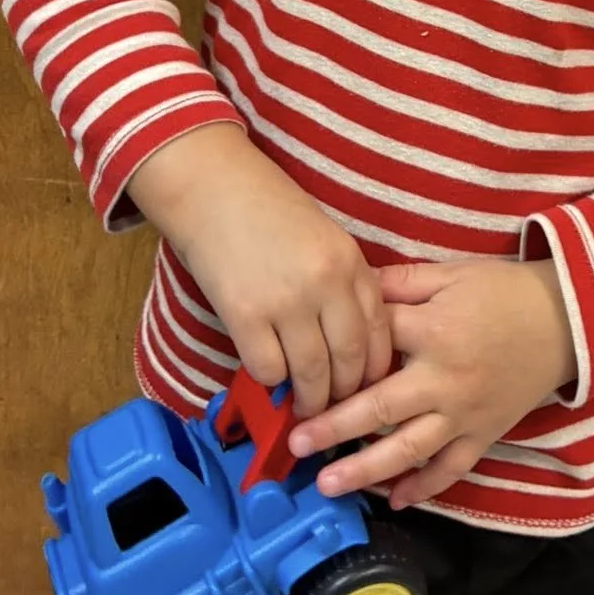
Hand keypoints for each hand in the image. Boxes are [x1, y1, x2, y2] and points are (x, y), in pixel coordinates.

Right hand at [126, 125, 391, 420]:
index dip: (374, 370)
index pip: (379, 334)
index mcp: (350, 262)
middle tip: (333, 406)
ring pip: (310, 375)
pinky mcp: (245, 315)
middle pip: (349, 362)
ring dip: (308, 400)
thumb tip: (348, 342)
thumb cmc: (269, 209)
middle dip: (343, 394)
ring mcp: (286, 302)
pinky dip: (270, 380)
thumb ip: (343, 283)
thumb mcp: (326, 238)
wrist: (214, 188)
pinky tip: (268, 373)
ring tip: (303, 406)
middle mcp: (326, 285)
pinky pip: (268, 369)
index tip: (367, 388)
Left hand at [288, 257, 576, 508]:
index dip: (335, 355)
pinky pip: (451, 469)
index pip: (373, 345)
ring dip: (367, 470)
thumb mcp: (451, 273)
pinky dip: (425, 488)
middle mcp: (445, 379)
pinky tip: (396, 501)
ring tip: (329, 485)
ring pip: (410, 450)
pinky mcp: (484, 433)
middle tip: (297, 444)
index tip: (299, 368)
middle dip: (335, 428)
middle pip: (381, 408)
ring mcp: (465, 413)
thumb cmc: (504, 291)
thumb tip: (353, 285)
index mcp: (434, 331)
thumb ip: (400, 282)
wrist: (567, 319)